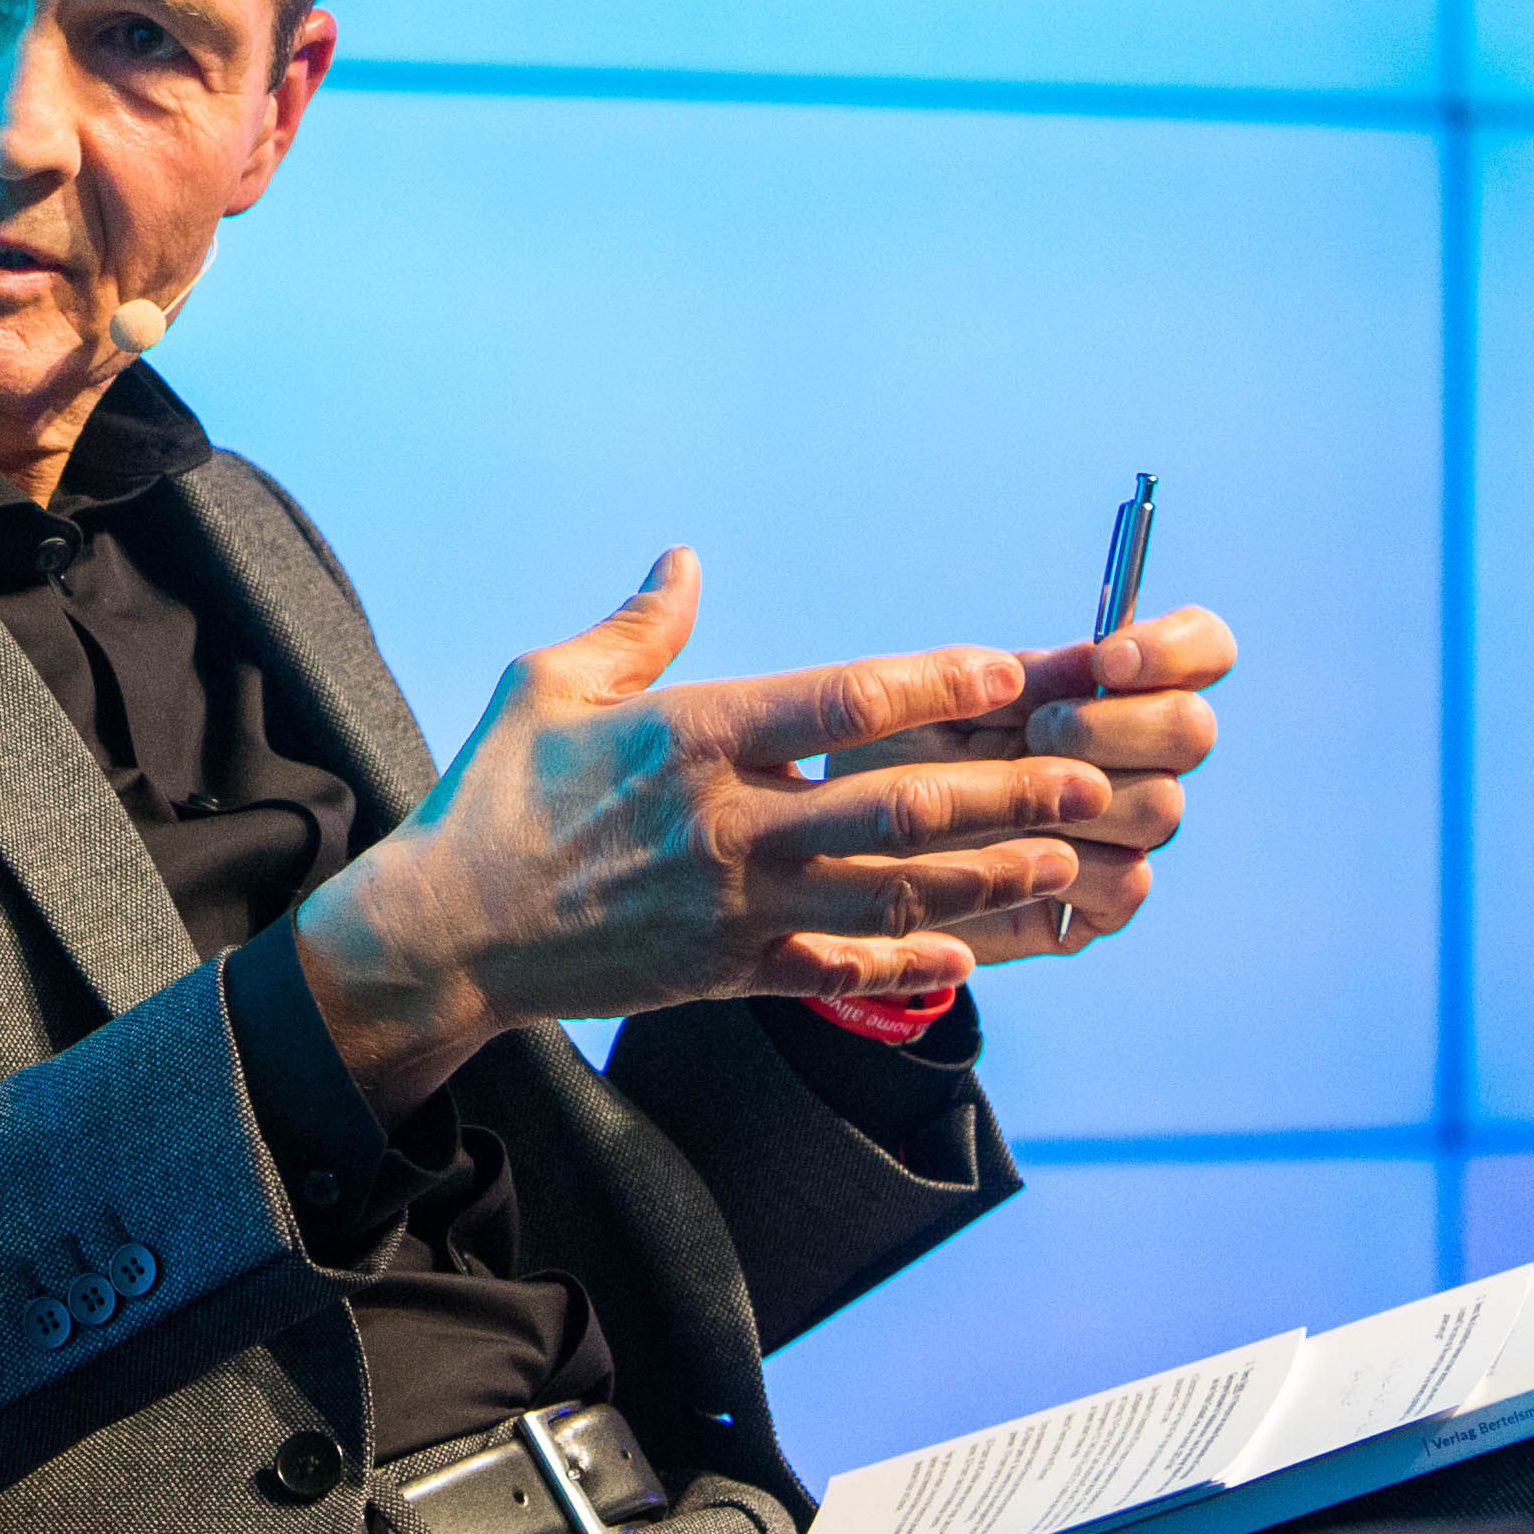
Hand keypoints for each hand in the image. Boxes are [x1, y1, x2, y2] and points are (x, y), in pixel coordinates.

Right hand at [290, 549, 1109, 1116]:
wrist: (446, 933)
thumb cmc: (494, 798)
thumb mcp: (547, 684)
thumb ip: (636, 629)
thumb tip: (684, 560)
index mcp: (692, 736)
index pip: (840, 702)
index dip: (934, 685)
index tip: (1009, 670)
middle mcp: (727, 824)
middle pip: (893, 804)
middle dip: (1003, 791)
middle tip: (1087, 777)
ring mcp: (733, 906)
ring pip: (889, 893)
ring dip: (987, 876)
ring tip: (1066, 858)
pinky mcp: (726, 972)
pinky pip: (840, 970)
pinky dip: (912, 966)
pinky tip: (975, 954)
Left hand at [831, 604, 1233, 970]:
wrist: (849, 856)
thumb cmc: (895, 760)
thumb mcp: (942, 705)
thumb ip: (1021, 683)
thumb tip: (1095, 657)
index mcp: (1110, 691)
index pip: (1202, 650)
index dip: (1177, 649)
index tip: (1110, 660)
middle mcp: (1133, 757)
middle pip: (1192, 729)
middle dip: (1113, 725)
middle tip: (1034, 733)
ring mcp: (1123, 831)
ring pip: (1160, 805)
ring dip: (1080, 794)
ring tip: (1003, 797)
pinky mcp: (1102, 903)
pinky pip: (1126, 880)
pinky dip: (1066, 864)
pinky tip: (1010, 856)